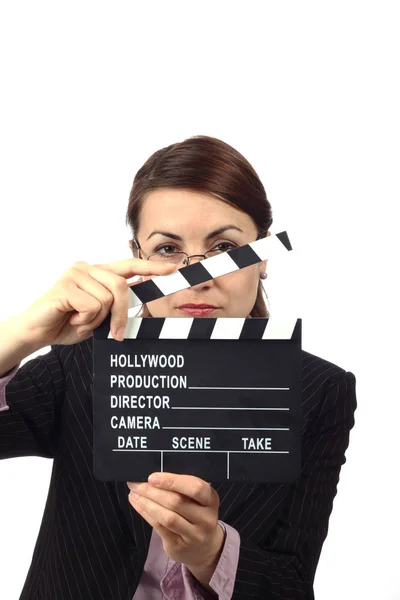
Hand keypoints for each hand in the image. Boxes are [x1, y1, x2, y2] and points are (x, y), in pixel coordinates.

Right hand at [14, 258, 175, 347]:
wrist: (37, 332)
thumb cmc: (68, 323)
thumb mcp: (99, 316)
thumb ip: (116, 306)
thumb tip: (140, 301)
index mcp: (99, 273)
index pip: (129, 265)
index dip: (151, 268)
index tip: (172, 269)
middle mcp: (88, 268)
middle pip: (121, 287)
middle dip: (121, 314)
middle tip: (115, 334)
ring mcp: (76, 274)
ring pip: (106, 300)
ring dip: (96, 319)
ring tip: (79, 320)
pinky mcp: (65, 285)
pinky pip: (91, 306)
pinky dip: (84, 320)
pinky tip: (70, 319)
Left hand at [127, 473, 224, 573]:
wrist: (204, 549)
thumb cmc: (197, 515)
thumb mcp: (199, 500)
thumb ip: (183, 488)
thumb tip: (154, 476)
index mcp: (211, 499)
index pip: (195, 487)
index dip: (172, 481)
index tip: (152, 477)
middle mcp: (206, 518)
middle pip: (177, 502)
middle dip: (152, 491)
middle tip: (136, 483)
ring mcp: (193, 535)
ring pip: (167, 516)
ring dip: (147, 503)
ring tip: (134, 493)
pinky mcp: (179, 546)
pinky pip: (159, 527)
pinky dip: (146, 514)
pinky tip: (138, 504)